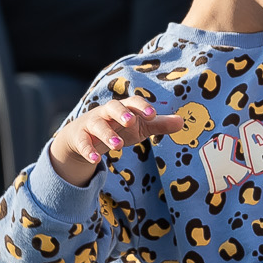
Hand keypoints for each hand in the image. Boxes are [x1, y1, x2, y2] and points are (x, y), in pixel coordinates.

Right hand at [47, 98, 185, 185]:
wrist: (82, 136)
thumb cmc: (117, 128)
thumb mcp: (139, 127)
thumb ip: (158, 125)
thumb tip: (182, 122)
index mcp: (124, 108)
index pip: (133, 102)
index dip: (142, 107)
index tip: (152, 115)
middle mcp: (106, 112)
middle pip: (113, 107)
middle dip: (122, 114)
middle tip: (131, 122)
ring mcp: (92, 124)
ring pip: (98, 125)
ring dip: (107, 134)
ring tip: (117, 146)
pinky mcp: (80, 137)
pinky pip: (83, 143)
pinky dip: (88, 151)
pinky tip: (96, 160)